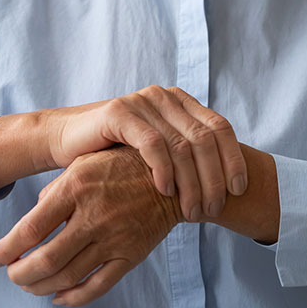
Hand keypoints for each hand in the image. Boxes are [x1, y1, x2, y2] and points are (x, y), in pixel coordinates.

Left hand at [0, 146, 182, 306]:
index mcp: (76, 188)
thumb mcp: (83, 163)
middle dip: (20, 274)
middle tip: (12, 275)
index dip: (7, 249)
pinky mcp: (130, 255)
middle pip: (46, 260)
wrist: (171, 175)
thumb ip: (55, 190)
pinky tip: (59, 297)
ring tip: (30, 285)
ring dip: (41, 287)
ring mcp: (113, 239)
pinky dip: (74, 298)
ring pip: (68, 276)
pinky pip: (98, 286)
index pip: (31, 228)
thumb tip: (32, 221)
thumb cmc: (120, 165)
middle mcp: (93, 216)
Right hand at [50, 86, 245, 222]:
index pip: (220, 128)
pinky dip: (163, 170)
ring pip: (181, 144)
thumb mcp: (160, 153)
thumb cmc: (117, 156)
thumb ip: (188, 156)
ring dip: (191, 182)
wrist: (68, 143)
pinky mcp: (119, 112)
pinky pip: (152, 143)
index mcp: (181, 103)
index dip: (233, 159)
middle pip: (205, 138)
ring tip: (191, 210)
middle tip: (212, 209)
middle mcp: (165, 97)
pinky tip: (165, 191)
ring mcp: (143, 101)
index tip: (238, 190)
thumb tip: (230, 185)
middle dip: (213, 178)